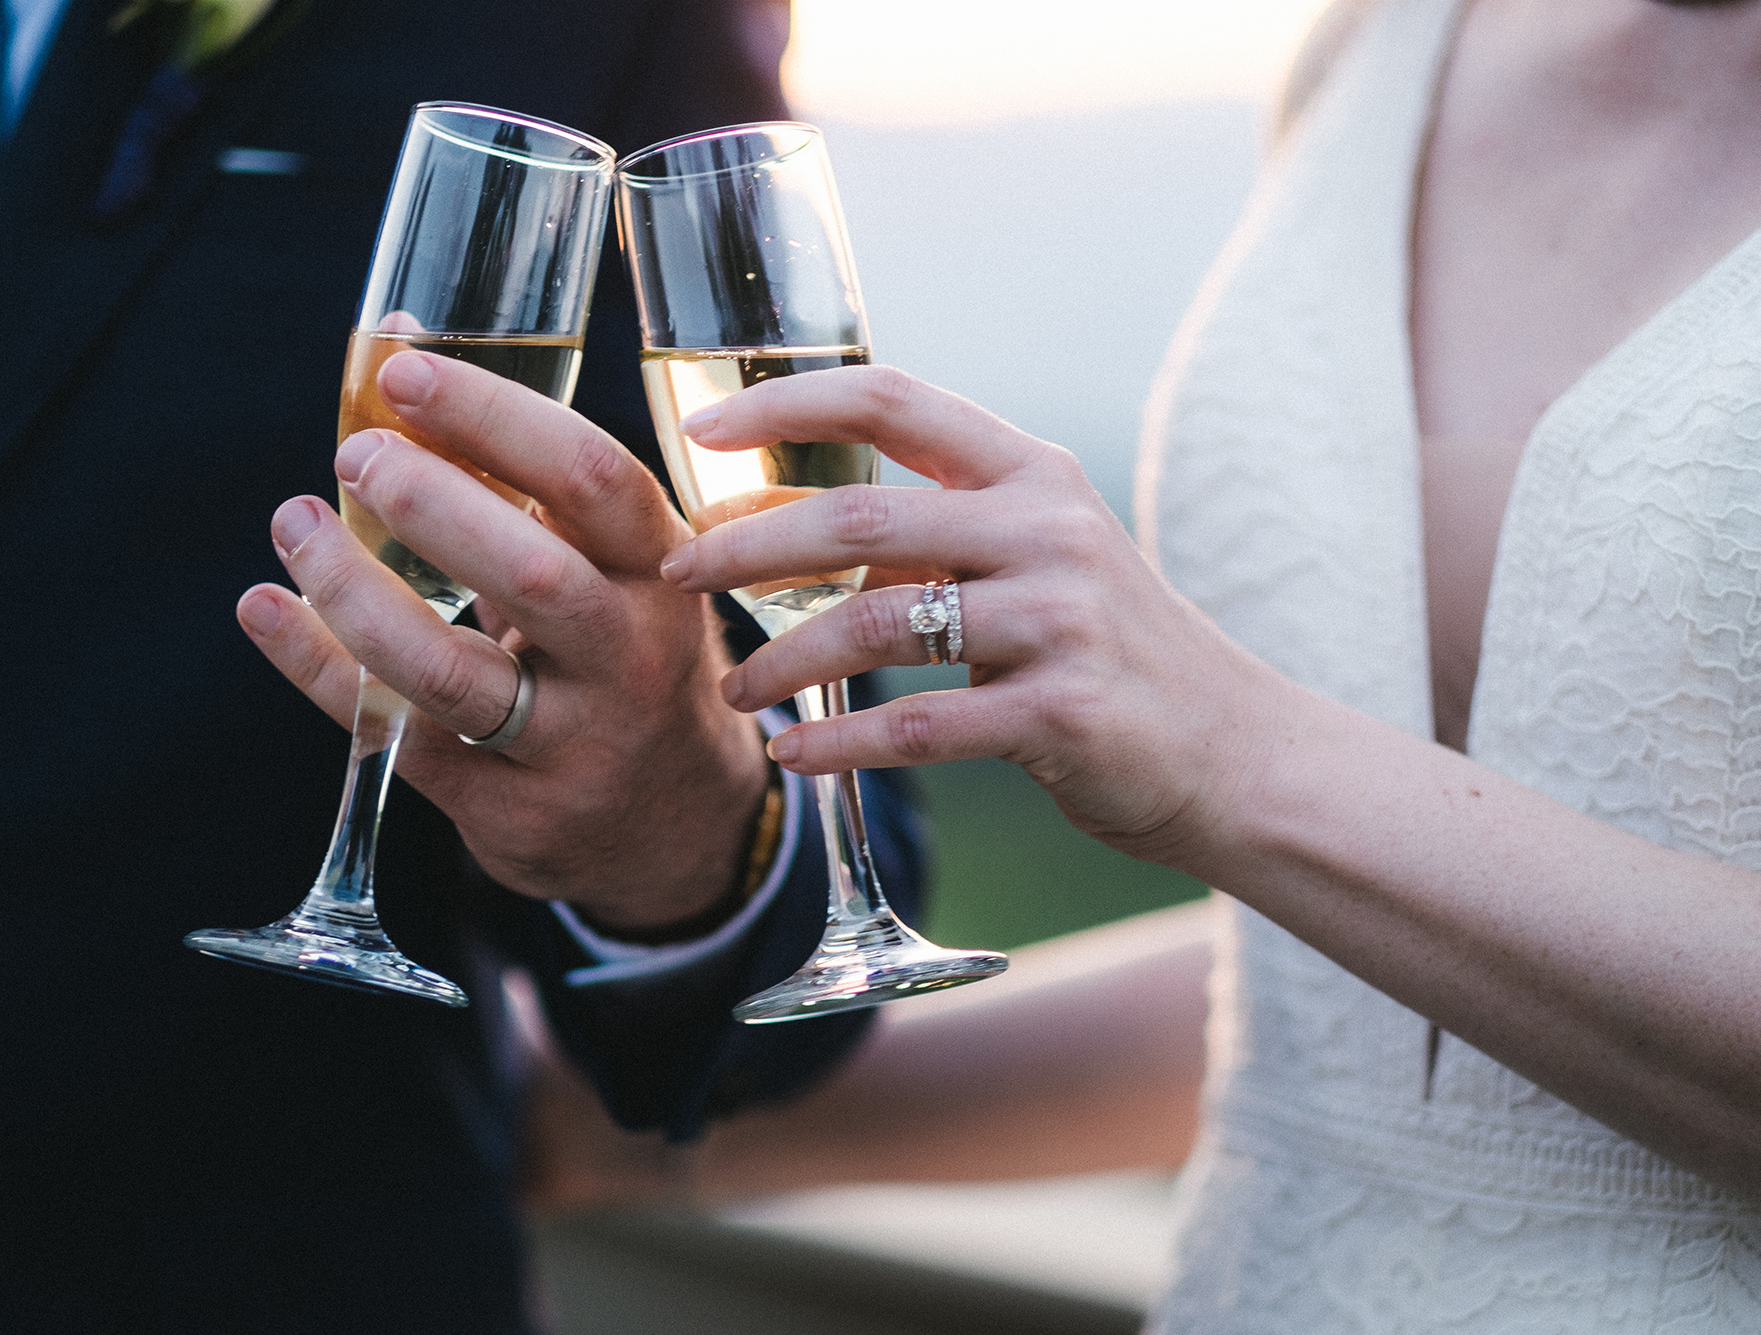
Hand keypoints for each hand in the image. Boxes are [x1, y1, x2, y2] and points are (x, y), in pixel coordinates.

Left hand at [238, 350, 768, 931]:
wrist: (673, 819)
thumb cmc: (620, 655)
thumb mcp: (614, 567)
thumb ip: (524, 478)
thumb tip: (395, 349)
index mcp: (658, 570)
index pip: (592, 478)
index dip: (495, 416)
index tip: (405, 372)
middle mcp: (631, 657)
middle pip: (531, 573)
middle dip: (429, 501)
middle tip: (356, 456)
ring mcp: (574, 742)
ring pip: (452, 670)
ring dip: (356, 592)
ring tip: (296, 525)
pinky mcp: (511, 810)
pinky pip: (401, 735)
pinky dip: (320, 668)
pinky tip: (270, 608)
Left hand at [658, 365, 1294, 863]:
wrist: (1235, 751)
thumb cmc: (1112, 652)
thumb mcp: (1041, 558)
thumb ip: (938, 532)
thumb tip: (790, 525)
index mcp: (1032, 472)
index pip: (891, 397)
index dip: (787, 402)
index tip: (702, 425)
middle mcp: (1047, 528)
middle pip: (860, 510)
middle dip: (746, 541)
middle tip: (678, 571)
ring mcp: (1060, 619)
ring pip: (877, 621)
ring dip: (783, 657)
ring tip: (735, 687)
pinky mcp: (1060, 712)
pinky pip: (916, 726)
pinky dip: (839, 744)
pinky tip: (792, 754)